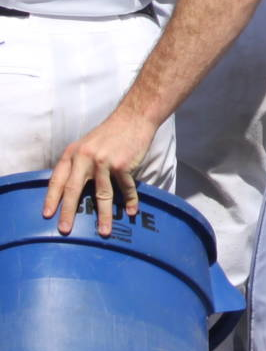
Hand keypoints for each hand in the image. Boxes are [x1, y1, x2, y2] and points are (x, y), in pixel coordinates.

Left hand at [43, 112, 157, 233]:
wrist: (133, 118)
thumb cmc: (110, 134)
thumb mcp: (85, 145)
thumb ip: (77, 163)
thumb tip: (70, 188)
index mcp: (72, 154)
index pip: (57, 180)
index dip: (51, 198)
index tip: (47, 215)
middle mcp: (85, 157)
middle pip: (74, 190)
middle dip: (69, 212)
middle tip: (65, 229)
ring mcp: (104, 161)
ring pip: (102, 194)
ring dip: (104, 215)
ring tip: (104, 231)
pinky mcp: (123, 164)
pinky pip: (125, 188)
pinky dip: (129, 201)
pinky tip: (131, 211)